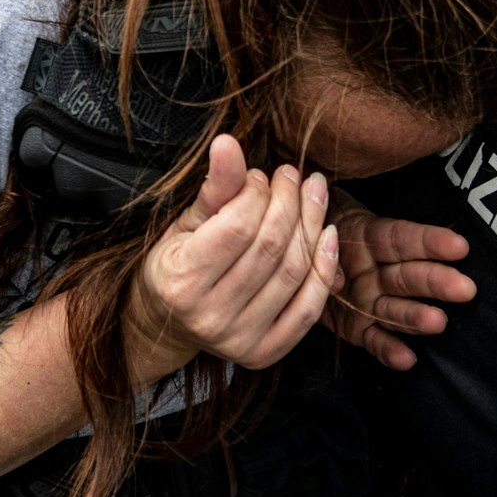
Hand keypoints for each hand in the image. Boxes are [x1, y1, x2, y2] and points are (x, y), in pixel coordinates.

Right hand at [129, 134, 342, 375]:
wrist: (168, 323)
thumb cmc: (178, 263)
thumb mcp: (186, 222)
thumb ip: (214, 187)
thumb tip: (228, 142)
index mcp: (180, 281)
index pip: (238, 226)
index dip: (259, 193)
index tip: (262, 176)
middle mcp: (209, 316)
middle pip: (271, 248)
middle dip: (290, 202)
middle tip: (294, 176)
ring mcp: (238, 340)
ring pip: (294, 273)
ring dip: (313, 225)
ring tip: (313, 195)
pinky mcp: (264, 354)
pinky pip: (308, 309)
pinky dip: (324, 269)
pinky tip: (329, 236)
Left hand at [321, 189, 476, 369]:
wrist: (295, 256)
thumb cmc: (313, 227)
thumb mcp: (314, 220)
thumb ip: (323, 239)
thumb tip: (335, 275)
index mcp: (371, 238)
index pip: (405, 239)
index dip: (431, 242)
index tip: (459, 246)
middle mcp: (378, 271)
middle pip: (410, 277)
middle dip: (437, 283)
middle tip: (465, 289)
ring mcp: (371, 301)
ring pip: (398, 310)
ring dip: (418, 318)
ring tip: (439, 324)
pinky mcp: (359, 328)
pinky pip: (375, 341)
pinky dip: (390, 351)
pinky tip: (407, 360)